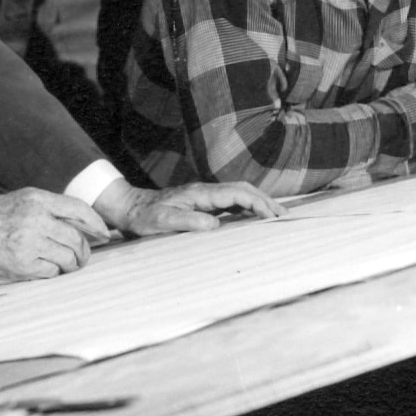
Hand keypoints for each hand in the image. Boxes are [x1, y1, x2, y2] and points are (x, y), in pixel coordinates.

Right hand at [0, 188, 112, 282]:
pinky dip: (53, 272)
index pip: (78, 209)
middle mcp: (34, 219)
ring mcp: (28, 243)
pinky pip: (51, 271)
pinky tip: (46, 267)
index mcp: (37, 199)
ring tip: (69, 265)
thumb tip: (87, 224)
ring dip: (72, 264)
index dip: (96, 223)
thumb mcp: (25, 201)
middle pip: (76, 238)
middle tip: (83, 257)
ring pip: (67, 257)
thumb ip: (53, 209)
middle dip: (84, 251)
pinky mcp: (22, 264)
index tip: (105, 233)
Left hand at [91, 178, 283, 235]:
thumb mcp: (162, 222)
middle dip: (266, 201)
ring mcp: (205, 196)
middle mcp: (206, 191)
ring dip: (259, 203)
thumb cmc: (144, 217)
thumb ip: (187, 221)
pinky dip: (248, 207)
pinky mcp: (202, 202)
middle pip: (244, 190)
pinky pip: (231, 202)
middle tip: (284, 216)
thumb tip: (214, 225)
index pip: (237, 194)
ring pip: (239, 194)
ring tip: (277, 216)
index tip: (272, 216)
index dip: (257, 204)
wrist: (130, 207)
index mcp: (200, 193)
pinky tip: (255, 218)